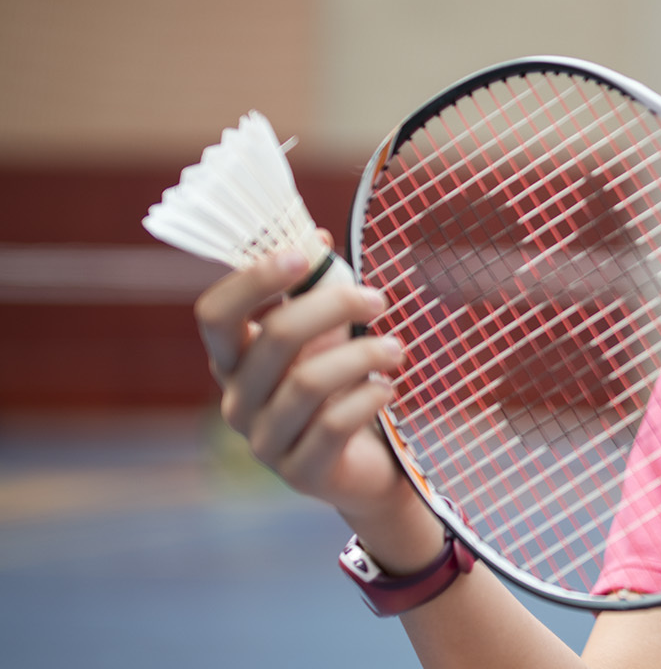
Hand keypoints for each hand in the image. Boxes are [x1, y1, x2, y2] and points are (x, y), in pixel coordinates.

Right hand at [195, 246, 405, 518]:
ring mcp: (264, 441)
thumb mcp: (326, 334)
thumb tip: (314, 235)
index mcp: (233, 360)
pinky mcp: (300, 472)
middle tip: (378, 300)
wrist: (367, 463)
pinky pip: (332, 425)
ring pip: (306, 382)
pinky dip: (368, 398)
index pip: (215, 315)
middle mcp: (237, 400)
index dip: (251, 280)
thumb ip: (314, 290)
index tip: (302, 256)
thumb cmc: (340, 386)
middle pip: (273, 338)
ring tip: (398, 348)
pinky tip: (389, 388)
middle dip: (333, 307)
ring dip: (362, 355)